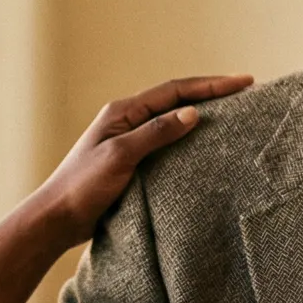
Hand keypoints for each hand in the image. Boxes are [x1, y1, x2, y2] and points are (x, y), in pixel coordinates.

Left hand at [23, 75, 252, 248]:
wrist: (57, 219)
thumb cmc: (82, 186)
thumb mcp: (120, 156)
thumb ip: (155, 133)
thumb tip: (193, 113)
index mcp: (123, 112)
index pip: (175, 91)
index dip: (211, 85)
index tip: (243, 83)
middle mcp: (127, 121)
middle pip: (176, 100)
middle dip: (211, 93)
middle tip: (245, 91)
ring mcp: (130, 141)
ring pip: (172, 121)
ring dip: (202, 114)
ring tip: (233, 114)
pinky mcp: (132, 163)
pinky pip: (167, 144)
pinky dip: (189, 140)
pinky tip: (205, 148)